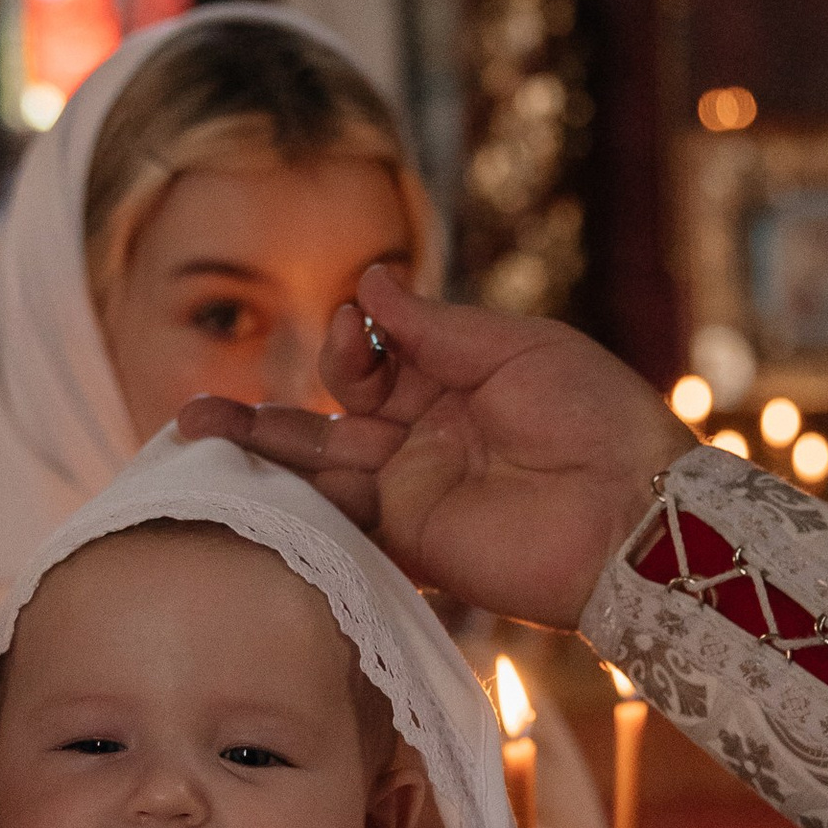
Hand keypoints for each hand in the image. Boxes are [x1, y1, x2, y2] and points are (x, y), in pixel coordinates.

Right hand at [178, 267, 692, 627]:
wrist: (638, 513)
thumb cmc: (598, 418)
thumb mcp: (518, 347)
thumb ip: (435, 327)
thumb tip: (369, 282)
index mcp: (453, 382)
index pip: (372, 362)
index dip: (352, 343)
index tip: (358, 325)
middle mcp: (424, 439)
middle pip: (326, 422)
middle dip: (262, 415)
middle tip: (196, 412)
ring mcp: (414, 495)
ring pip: (318, 473)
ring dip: (258, 459)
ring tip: (189, 440)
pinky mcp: (416, 545)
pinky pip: (342, 523)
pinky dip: (293, 507)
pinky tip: (241, 489)